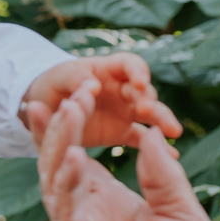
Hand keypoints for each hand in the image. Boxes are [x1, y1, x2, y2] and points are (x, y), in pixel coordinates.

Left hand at [21, 53, 180, 149]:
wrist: (46, 108)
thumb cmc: (55, 84)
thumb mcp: (60, 77)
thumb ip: (75, 79)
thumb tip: (94, 86)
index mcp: (108, 70)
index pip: (130, 65)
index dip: (138, 71)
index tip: (140, 82)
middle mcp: (122, 90)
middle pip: (143, 92)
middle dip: (148, 99)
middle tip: (147, 109)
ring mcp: (124, 112)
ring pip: (150, 115)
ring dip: (161, 120)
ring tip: (173, 131)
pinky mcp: (121, 133)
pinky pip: (141, 139)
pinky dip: (156, 147)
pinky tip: (172, 156)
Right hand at [37, 78, 219, 220]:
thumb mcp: (183, 212)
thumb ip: (163, 173)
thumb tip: (150, 133)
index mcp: (107, 206)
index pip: (77, 158)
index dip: (68, 127)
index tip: (68, 92)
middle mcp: (85, 219)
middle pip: (59, 163)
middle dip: (59, 126)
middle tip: (68, 90)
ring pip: (56, 183)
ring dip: (59, 146)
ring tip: (68, 111)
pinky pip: (67, 217)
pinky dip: (67, 186)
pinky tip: (74, 158)